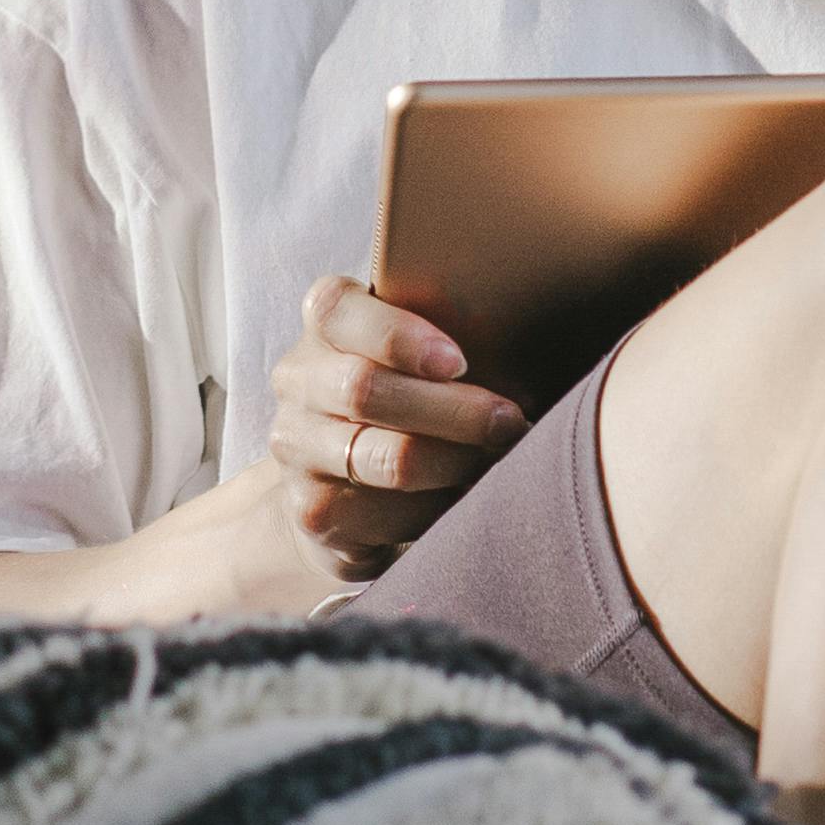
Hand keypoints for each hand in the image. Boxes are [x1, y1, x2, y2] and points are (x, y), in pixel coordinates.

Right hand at [269, 276, 524, 581]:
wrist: (342, 475)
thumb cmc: (411, 389)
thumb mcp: (420, 348)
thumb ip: (452, 330)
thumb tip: (529, 334)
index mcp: (325, 321)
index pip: (338, 310)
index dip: (400, 336)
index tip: (459, 362)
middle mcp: (297, 378)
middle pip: (365, 390)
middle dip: (454, 410)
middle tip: (511, 422)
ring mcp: (296, 446)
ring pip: (385, 457)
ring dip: (456, 463)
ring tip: (500, 462)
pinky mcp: (310, 509)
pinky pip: (387, 513)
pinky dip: (440, 509)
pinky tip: (468, 498)